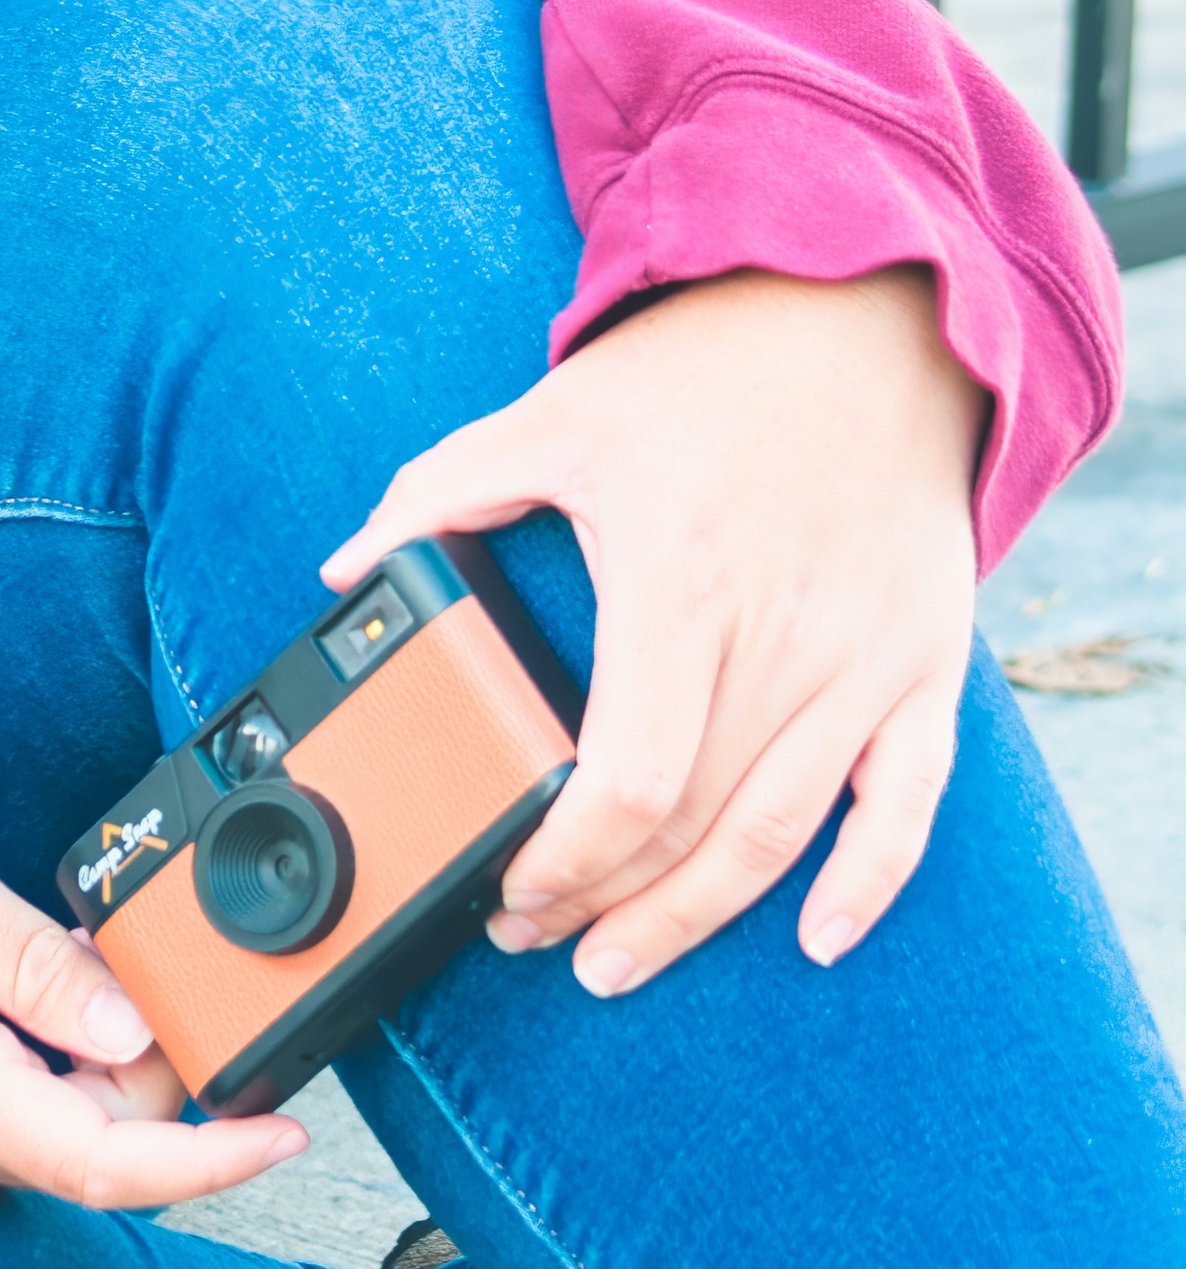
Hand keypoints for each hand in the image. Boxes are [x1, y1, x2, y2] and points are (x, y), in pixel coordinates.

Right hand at [0, 761, 311, 1208]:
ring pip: (59, 1126)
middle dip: (164, 1078)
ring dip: (110, 1061)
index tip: (282, 1128)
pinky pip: (16, 1103)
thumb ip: (33, 962)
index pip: (104, 1164)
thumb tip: (135, 1035)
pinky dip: (63, 1052)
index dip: (210, 1160)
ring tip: (96, 956)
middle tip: (169, 971)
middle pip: (95, 1147)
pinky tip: (51, 974)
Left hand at [325, 265, 983, 1002]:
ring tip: (627, 955)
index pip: (628, 781)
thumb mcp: (556, 413)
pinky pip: (907, 807)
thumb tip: (345, 565)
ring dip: (701, 916)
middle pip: (695, 830)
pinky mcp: (924, 664)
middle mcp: (782, 640)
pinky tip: (818, 937)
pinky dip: (867, 886)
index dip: (565, 861)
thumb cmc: (705, 367)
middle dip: (607, 904)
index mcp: (681, 585)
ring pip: (782, 837)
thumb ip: (440, 492)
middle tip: (543, 934)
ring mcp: (864, 663)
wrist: (864, 314)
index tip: (512, 891)